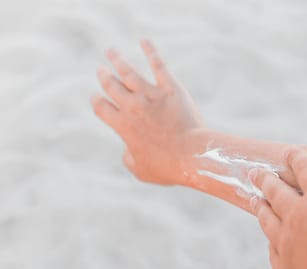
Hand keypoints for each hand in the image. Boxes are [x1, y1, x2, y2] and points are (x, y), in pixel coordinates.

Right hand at [91, 39, 204, 184]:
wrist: (192, 156)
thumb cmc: (168, 167)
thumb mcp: (141, 170)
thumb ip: (129, 158)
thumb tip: (128, 150)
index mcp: (123, 126)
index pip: (102, 108)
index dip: (97, 102)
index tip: (96, 97)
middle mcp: (133, 107)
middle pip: (112, 86)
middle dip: (104, 77)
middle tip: (101, 70)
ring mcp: (151, 95)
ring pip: (128, 72)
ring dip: (117, 60)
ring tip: (111, 52)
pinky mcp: (171, 89)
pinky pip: (158, 65)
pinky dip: (150, 51)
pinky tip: (144, 41)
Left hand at [249, 138, 306, 268]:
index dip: (299, 157)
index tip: (289, 151)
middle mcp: (297, 217)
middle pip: (277, 192)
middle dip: (267, 179)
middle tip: (253, 171)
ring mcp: (287, 246)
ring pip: (268, 220)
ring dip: (261, 207)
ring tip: (253, 199)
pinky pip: (272, 252)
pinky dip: (269, 243)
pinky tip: (271, 245)